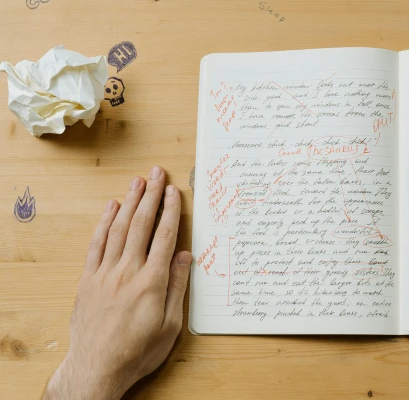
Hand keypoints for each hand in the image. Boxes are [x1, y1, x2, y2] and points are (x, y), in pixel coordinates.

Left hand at [43, 167, 191, 399]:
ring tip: (137, 182)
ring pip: (118, 229)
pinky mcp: (88, 280)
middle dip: (151, 196)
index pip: (164, 237)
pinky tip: (111, 208)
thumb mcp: (170, 326)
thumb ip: (178, 287)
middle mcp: (127, 272)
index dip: (171, 211)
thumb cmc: (138, 351)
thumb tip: (186, 257)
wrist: (97, 368)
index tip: (174, 192)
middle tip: (157, 174)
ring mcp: (105, 274)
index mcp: (152, 282)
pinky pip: (96, 245)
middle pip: (141, 225)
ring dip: (129, 202)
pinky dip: (104, 223)